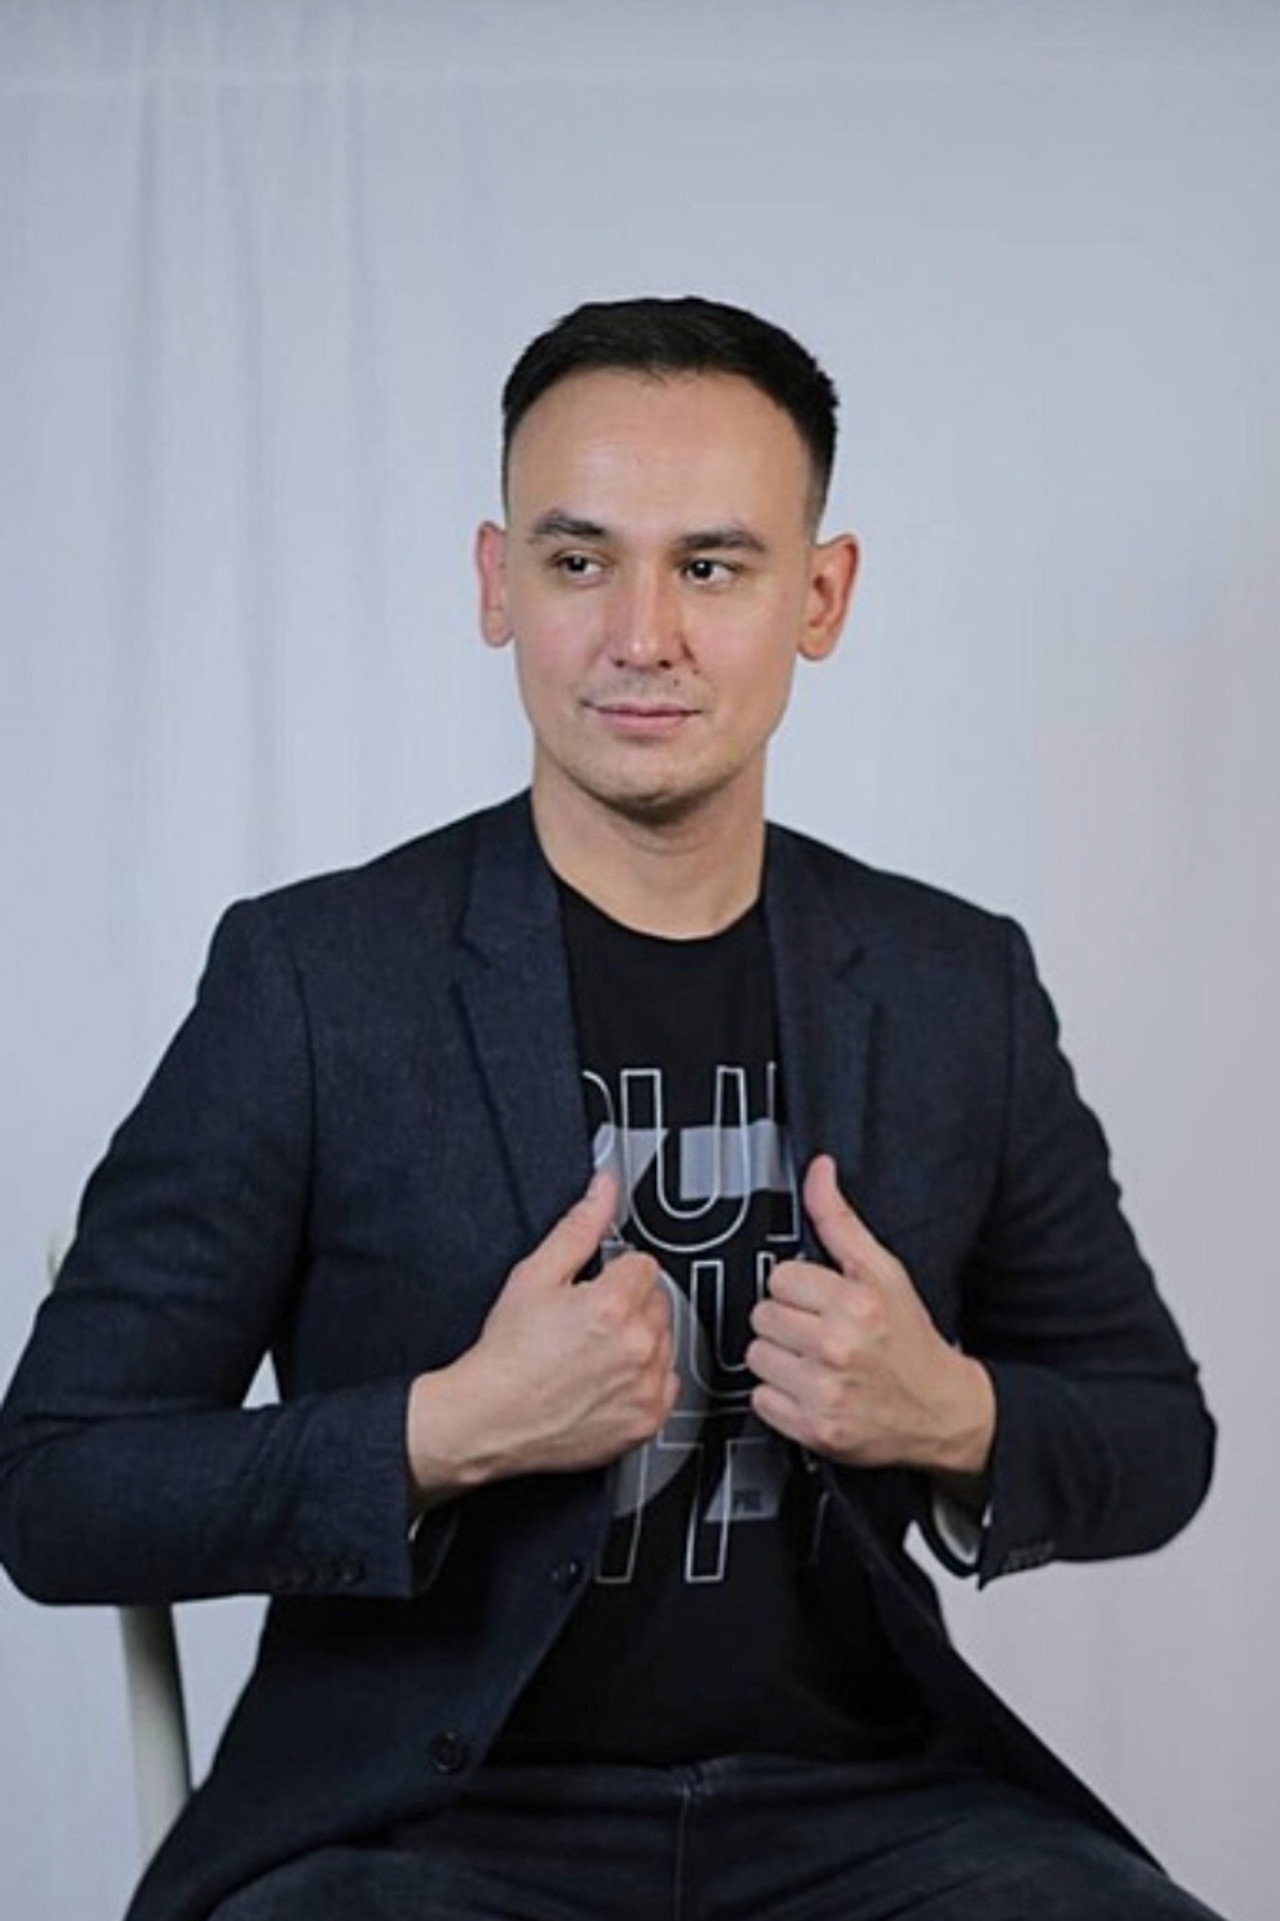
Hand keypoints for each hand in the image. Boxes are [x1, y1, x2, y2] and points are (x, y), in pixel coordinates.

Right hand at [406, 1172, 678, 1500]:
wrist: (490, 1420)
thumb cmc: (507, 1355)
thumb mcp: (534, 1276)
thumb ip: (579, 1226)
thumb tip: (604, 1188)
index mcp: (612, 1305)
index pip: (644, 1265)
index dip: (614, 1273)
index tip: (593, 1289)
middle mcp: (637, 1346)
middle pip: (657, 1300)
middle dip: (628, 1304)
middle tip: (587, 1322)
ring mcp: (645, 1386)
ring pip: (665, 1339)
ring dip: (639, 1339)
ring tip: (593, 1351)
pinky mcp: (647, 1418)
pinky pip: (667, 1382)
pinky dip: (645, 1378)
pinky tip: (607, 1378)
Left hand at [746, 1155, 993, 1483]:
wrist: (942, 1411)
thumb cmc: (910, 1340)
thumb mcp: (884, 1271)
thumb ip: (840, 1220)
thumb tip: (819, 1171)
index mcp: (855, 1303)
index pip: (780, 1277)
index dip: (798, 1287)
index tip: (819, 1300)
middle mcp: (839, 1347)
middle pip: (763, 1316)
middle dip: (787, 1321)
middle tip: (818, 1331)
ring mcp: (825, 1392)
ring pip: (756, 1356)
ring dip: (779, 1359)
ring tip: (813, 1360)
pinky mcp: (815, 1429)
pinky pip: (761, 1399)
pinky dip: (779, 1397)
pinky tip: (809, 1388)